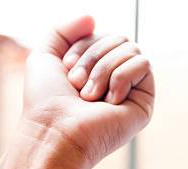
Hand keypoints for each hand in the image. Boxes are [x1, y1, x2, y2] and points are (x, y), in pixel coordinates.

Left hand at [2, 15, 154, 168]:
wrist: (54, 132)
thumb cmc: (45, 103)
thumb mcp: (44, 56)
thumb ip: (63, 30)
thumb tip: (92, 18)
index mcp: (95, 69)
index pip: (102, 35)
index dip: (83, 45)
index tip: (66, 70)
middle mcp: (114, 79)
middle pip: (119, 39)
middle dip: (93, 57)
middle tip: (77, 85)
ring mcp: (130, 91)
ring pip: (131, 49)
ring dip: (103, 69)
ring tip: (89, 97)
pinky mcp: (143, 103)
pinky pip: (143, 64)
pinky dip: (121, 77)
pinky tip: (110, 101)